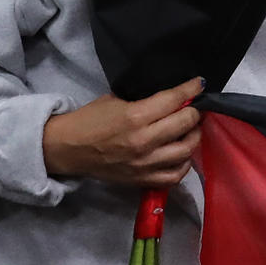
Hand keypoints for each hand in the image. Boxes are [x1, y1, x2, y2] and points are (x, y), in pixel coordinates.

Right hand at [41, 77, 204, 187]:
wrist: (66, 149)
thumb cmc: (90, 120)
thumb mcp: (116, 100)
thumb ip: (145, 99)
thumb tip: (174, 95)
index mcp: (134, 116)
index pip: (174, 99)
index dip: (192, 88)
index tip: (199, 84)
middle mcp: (143, 141)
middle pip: (186, 123)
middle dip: (194, 112)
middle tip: (193, 108)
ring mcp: (144, 163)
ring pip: (186, 150)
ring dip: (193, 137)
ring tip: (189, 130)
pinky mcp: (142, 180)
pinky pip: (175, 175)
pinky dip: (184, 164)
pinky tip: (181, 153)